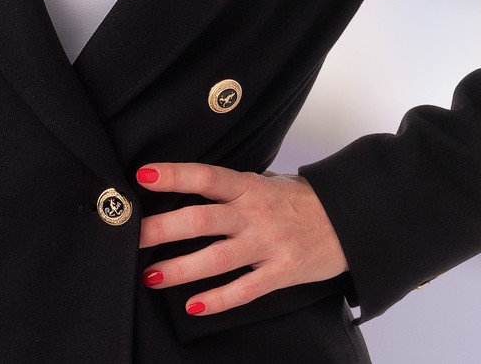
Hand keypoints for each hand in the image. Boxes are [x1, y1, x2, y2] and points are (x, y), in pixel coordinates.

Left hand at [134, 163, 347, 315]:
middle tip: (132, 236)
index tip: (142, 175)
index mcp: (248, 186)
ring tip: (151, 276)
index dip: (174, 175)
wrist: (348, 221)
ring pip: (217, 258)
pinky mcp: (281, 272)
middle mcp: (254, 214)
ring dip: (181, 268)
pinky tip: (193, 305)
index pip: (205, 176)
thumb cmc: (298, 200)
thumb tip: (184, 187)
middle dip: (163, 228)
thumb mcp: (264, 182)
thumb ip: (229, 187)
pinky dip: (218, 299)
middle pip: (202, 219)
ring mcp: (267, 244)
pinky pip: (244, 289)